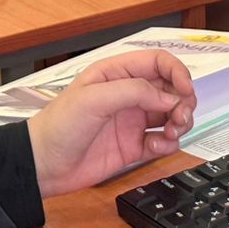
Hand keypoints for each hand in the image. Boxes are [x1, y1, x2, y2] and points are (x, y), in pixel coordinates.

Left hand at [25, 51, 195, 198]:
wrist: (43, 165)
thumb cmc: (57, 126)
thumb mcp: (92, 99)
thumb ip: (132, 92)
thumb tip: (167, 97)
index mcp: (115, 74)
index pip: (158, 62)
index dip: (177, 72)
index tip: (185, 90)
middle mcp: (126, 95)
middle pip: (170, 89)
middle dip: (183, 101)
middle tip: (180, 116)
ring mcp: (131, 121)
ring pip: (171, 115)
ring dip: (180, 122)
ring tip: (171, 132)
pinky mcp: (133, 147)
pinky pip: (163, 141)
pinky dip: (168, 143)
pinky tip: (157, 146)